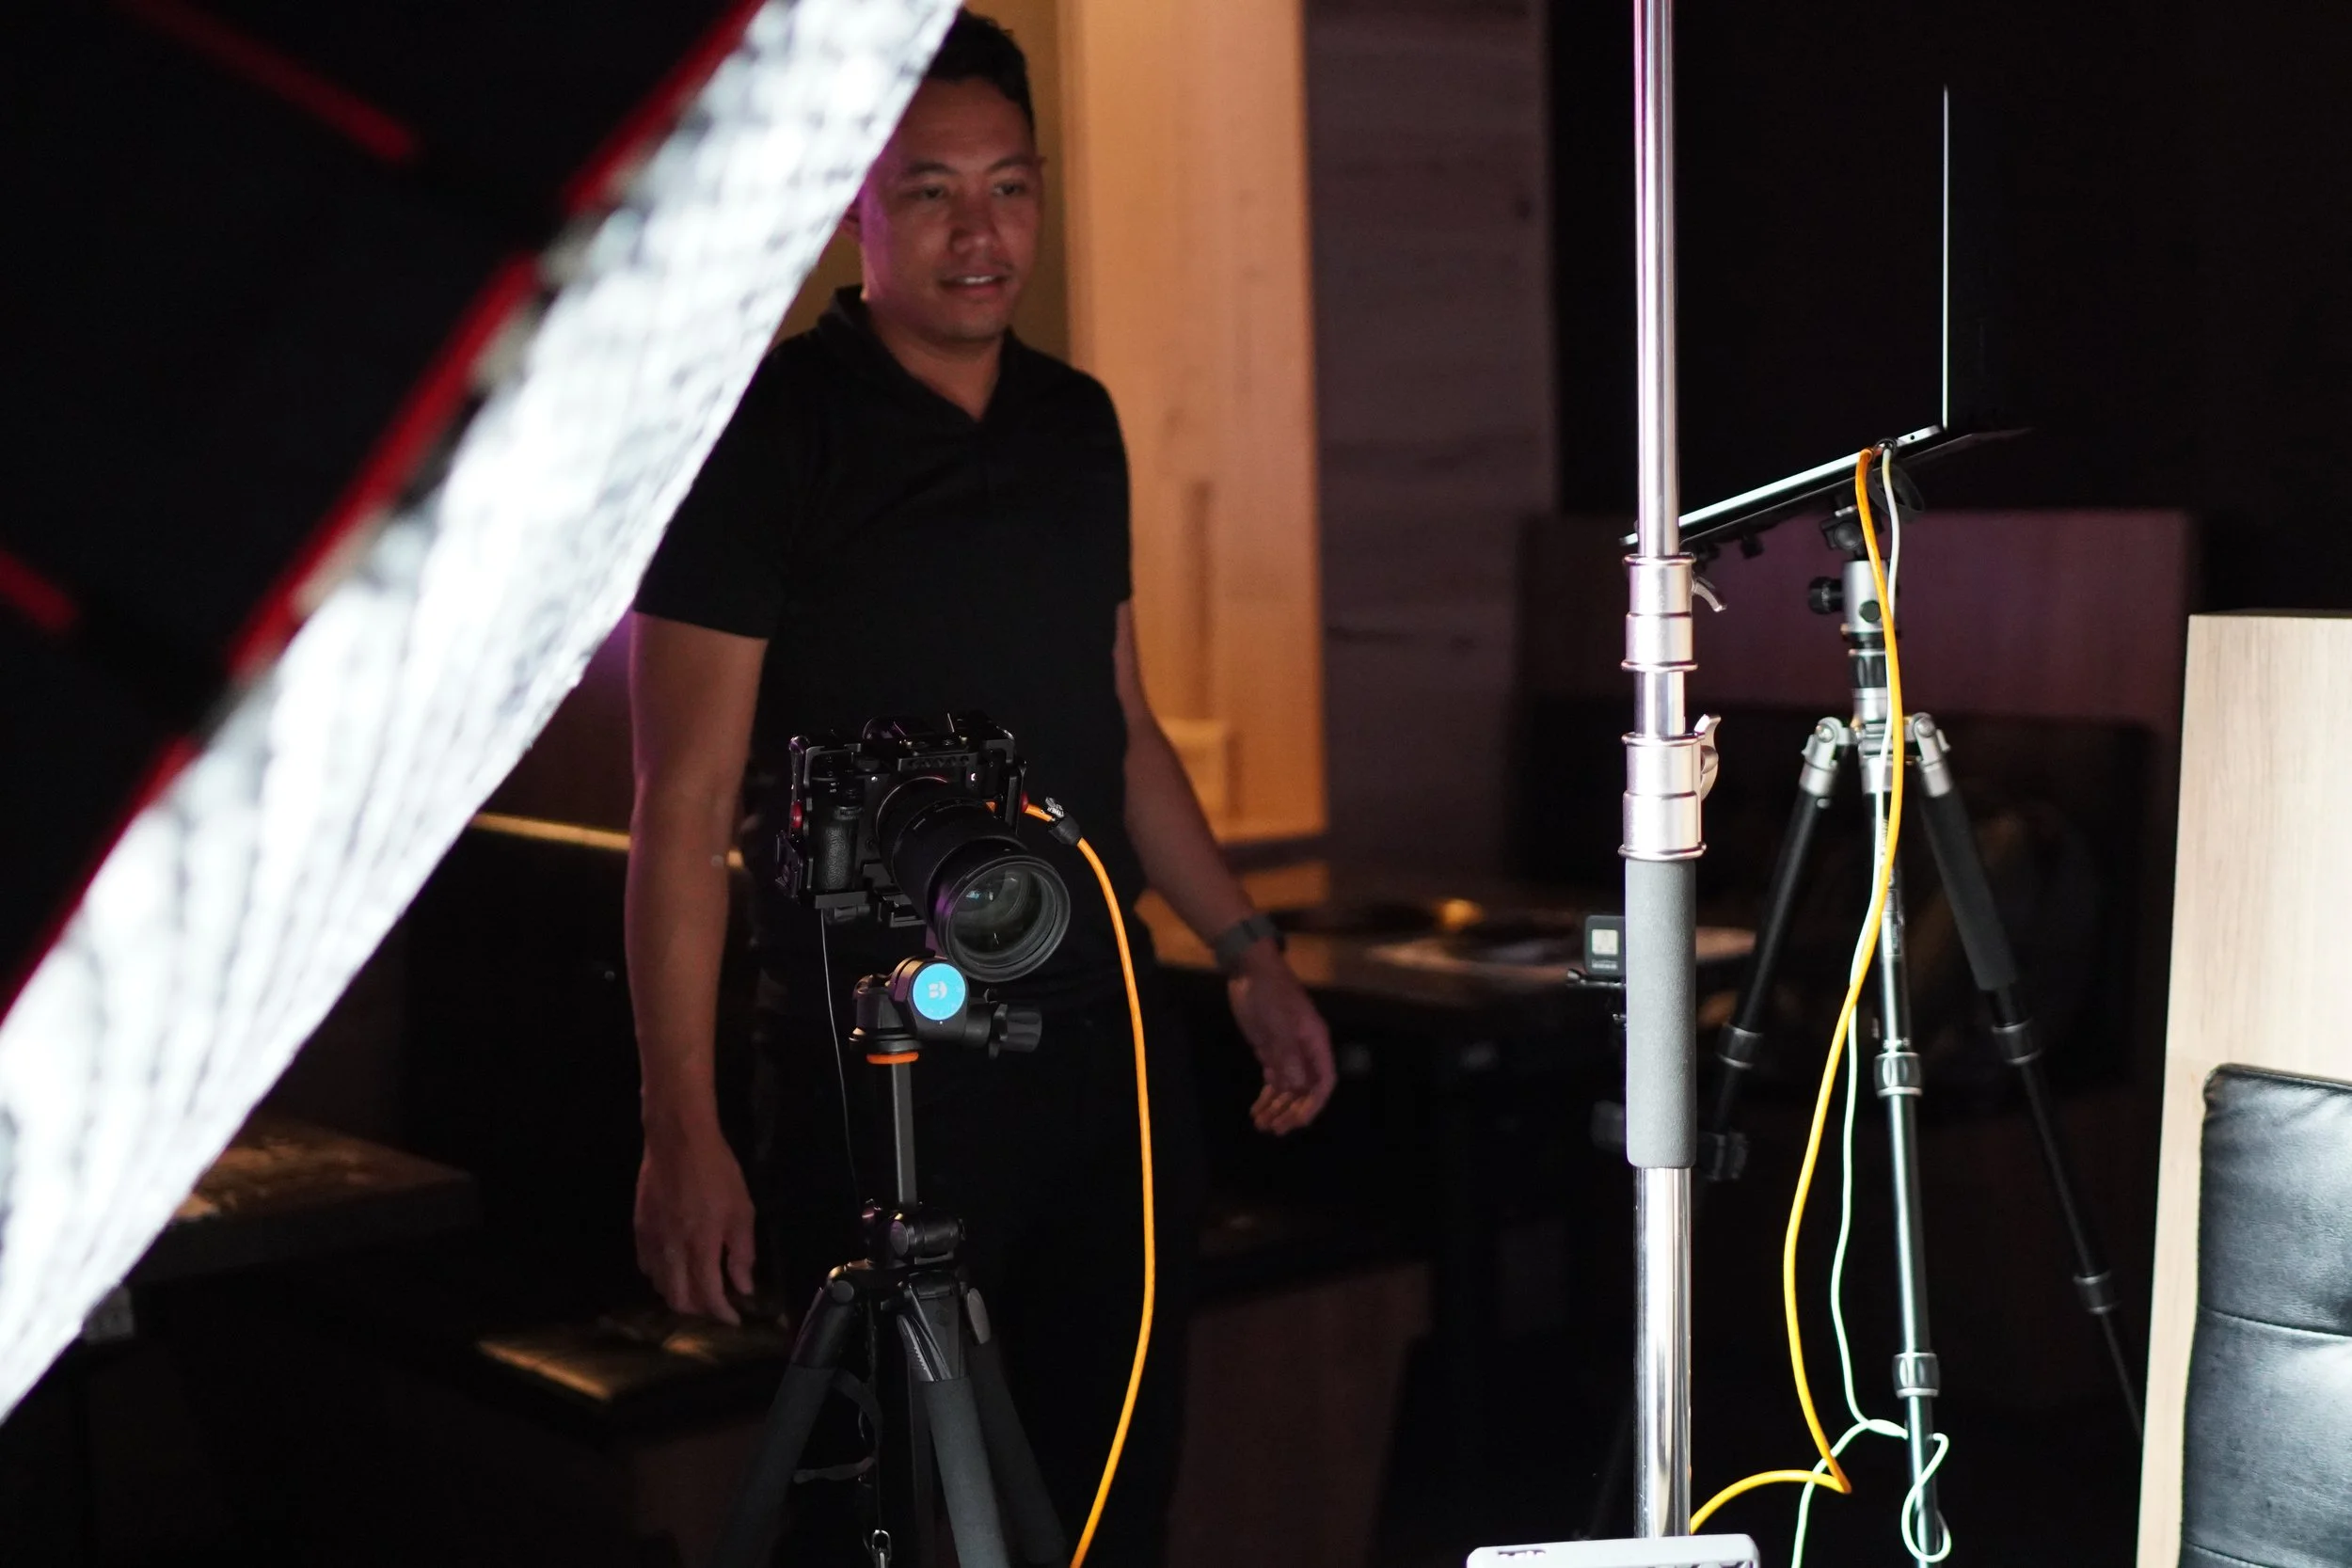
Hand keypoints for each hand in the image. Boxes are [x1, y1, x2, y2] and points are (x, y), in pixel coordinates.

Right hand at [634, 1118, 756, 1323]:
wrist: (677, 1140)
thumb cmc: (717, 1172)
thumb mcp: (742, 1210)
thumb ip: (742, 1253)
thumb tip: (743, 1288)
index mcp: (700, 1245)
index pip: (708, 1295)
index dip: (722, 1313)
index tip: (735, 1319)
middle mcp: (671, 1250)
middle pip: (679, 1300)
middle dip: (700, 1311)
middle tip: (717, 1306)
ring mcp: (651, 1240)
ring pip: (660, 1286)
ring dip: (680, 1295)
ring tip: (699, 1289)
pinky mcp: (639, 1229)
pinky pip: (647, 1266)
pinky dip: (662, 1277)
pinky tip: (675, 1269)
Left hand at [1227, 942, 1336, 1134]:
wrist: (1249, 969)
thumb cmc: (1268, 993)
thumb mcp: (1277, 1023)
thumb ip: (1287, 1054)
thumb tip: (1298, 1086)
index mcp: (1315, 1042)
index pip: (1323, 1081)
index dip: (1313, 1104)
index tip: (1298, 1122)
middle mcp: (1305, 1050)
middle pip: (1305, 1089)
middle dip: (1292, 1111)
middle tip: (1275, 1129)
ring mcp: (1288, 1051)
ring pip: (1288, 1088)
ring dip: (1277, 1107)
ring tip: (1262, 1125)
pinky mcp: (1270, 1050)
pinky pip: (1274, 1079)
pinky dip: (1267, 1096)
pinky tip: (1257, 1110)